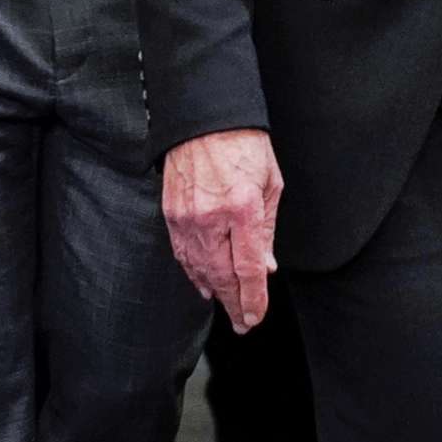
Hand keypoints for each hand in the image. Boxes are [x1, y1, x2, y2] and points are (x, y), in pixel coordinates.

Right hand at [162, 128, 281, 333]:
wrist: (204, 118)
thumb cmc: (244, 144)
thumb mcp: (270, 183)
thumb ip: (267, 230)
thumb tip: (265, 267)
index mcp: (242, 208)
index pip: (247, 269)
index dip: (253, 299)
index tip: (255, 317)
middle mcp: (212, 217)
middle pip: (221, 276)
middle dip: (234, 304)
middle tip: (244, 323)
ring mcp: (187, 216)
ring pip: (198, 269)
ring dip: (214, 291)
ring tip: (227, 306)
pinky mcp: (171, 212)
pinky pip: (181, 252)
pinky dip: (193, 271)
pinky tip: (202, 282)